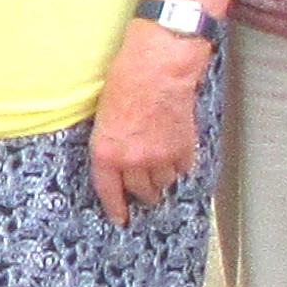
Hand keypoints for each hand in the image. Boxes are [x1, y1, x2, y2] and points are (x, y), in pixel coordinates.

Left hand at [85, 24, 209, 226]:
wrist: (159, 68)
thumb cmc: (126, 81)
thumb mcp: (104, 116)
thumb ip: (111, 143)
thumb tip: (118, 158)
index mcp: (106, 152)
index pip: (108, 191)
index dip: (115, 208)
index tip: (120, 219)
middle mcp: (133, 161)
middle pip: (140, 191)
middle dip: (142, 193)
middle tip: (145, 191)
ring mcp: (160, 157)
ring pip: (163, 183)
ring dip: (161, 180)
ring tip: (161, 169)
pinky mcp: (183, 149)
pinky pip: (182, 169)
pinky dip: (179, 165)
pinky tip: (176, 154)